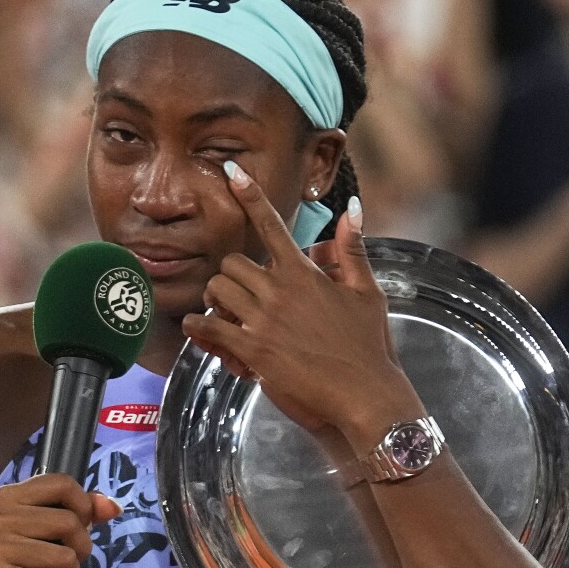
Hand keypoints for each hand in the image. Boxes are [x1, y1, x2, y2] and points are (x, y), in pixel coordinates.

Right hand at [0, 475, 119, 567]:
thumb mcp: (52, 533)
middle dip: (79, 549)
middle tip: (63, 563)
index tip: (78, 525)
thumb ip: (82, 513)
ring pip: (66, 557)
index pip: (62, 484)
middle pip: (69, 522)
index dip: (83, 506)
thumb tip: (112, 506)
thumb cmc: (27, 567)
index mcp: (7, 497)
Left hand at [181, 164, 417, 440]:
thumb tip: (352, 210)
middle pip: (231, 264)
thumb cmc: (369, 347)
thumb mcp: (368, 293)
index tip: (233, 172)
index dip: (251, 195)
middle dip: (230, 279)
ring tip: (228, 320)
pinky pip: (207, 328)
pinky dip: (199, 329)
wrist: (366, 395)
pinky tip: (204, 334)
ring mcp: (264, 321)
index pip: (272, 225)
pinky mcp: (253, 351)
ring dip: (216, 304)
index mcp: (305, 274)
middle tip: (238, 299)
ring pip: (216, 292)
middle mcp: (280, 291)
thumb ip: (352, 250)